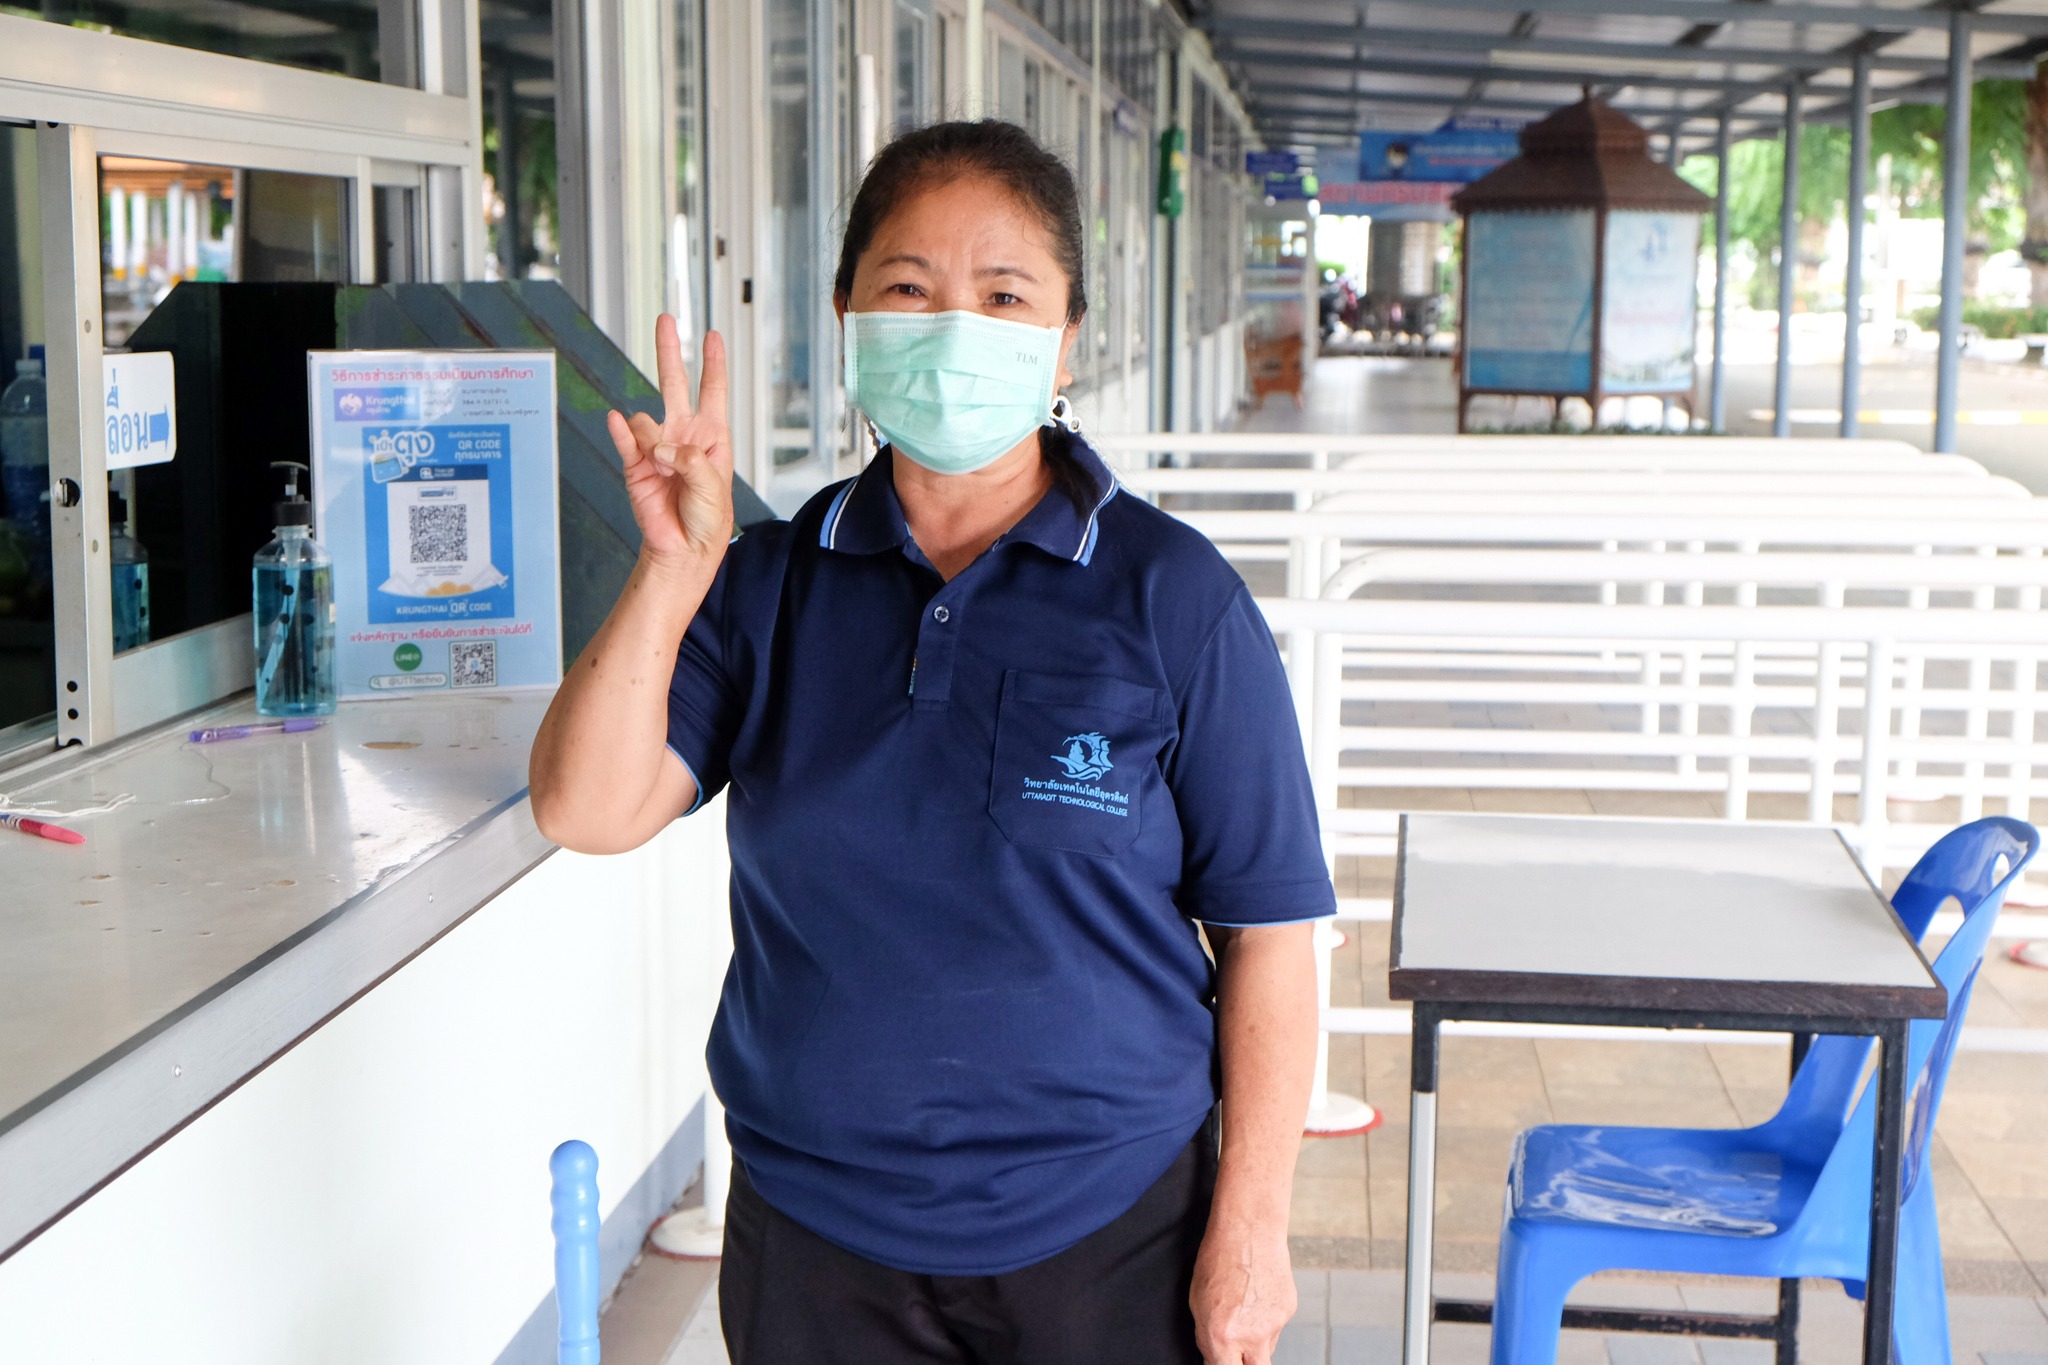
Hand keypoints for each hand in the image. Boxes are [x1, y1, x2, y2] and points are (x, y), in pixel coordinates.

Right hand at [605, 315, 732, 571]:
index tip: (713, 335)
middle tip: (666, 319)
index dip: (713, 363)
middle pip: (674, 383)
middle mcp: (683, 435)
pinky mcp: (634, 464)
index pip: (713, 391)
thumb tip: (660, 446)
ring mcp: (657, 447)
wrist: (683, 550)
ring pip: (647, 422)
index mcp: (711, 437)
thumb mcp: (713, 487)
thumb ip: (690, 460)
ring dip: (654, 443)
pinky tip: (616, 421)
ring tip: (663, 470)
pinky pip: (625, 439)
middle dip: (669, 351)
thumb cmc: (707, 520)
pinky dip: (622, 431)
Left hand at [1190, 1223, 1296, 1364]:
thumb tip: (1212, 1356)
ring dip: (1255, 1342)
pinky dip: (1266, 1320)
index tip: (1219, 1360)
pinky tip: (1257, 1297)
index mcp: (1222, 1336)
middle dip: (1246, 1364)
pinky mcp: (1288, 1311)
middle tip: (1237, 1352)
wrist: (1249, 1229)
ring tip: (1244, 1310)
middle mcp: (1251, 1336)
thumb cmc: (1218, 1258)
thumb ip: (1206, 1336)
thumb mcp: (1197, 1301)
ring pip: (1267, 1349)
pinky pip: (1277, 1327)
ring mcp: (1274, 1325)